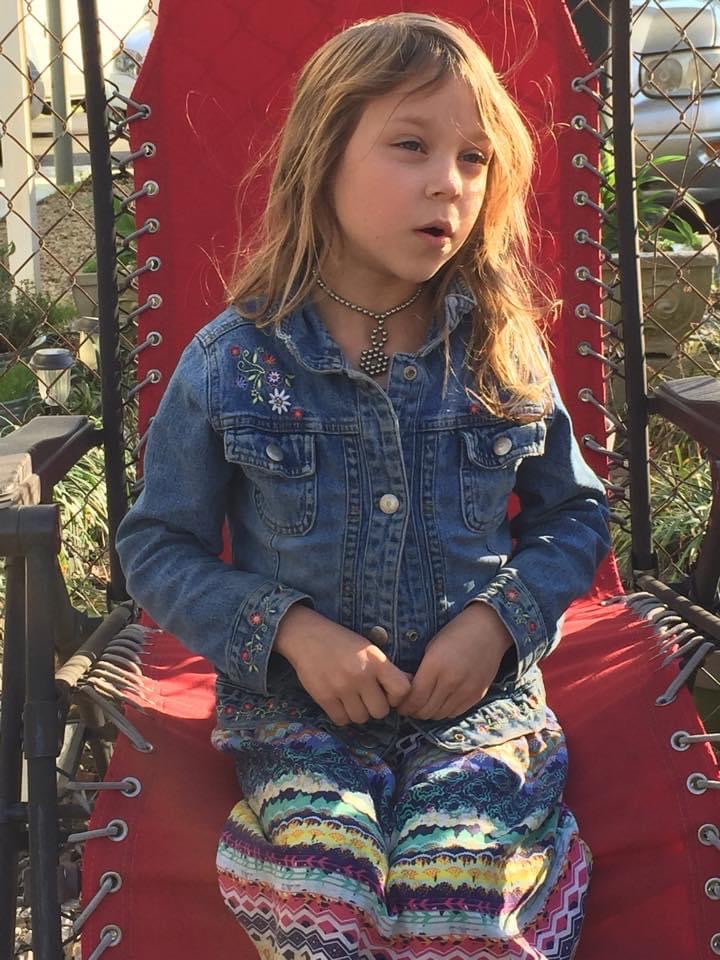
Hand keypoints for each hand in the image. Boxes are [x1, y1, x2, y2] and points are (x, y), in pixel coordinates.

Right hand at [274, 606, 411, 725]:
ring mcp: (341, 687)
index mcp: (376, 660)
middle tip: (367, 696)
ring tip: (352, 698)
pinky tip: (340, 702)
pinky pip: (341, 720)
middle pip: (381, 711)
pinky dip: (342, 715)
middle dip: (376, 706)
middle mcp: (361, 675)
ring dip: (359, 712)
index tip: (388, 692)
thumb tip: (410, 686)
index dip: (397, 696)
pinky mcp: (324, 697)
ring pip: (361, 718)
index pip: (402, 690)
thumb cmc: (342, 642)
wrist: (307, 636)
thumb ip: (387, 669)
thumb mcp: (369, 649)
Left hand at [397, 603, 512, 720]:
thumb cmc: (456, 633)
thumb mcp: (432, 646)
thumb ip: (421, 670)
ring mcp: (465, 690)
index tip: (399, 704)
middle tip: (409, 707)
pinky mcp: (477, 695)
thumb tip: (409, 691)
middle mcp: (450, 681)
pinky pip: (455, 713)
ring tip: (424, 706)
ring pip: (440, 715)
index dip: (404, 706)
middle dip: (414, 711)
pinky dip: (444, 712)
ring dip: (429, 713)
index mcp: (435, 665)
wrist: (489, 629)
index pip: (415, 698)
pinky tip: (440, 703)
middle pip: (426, 710)